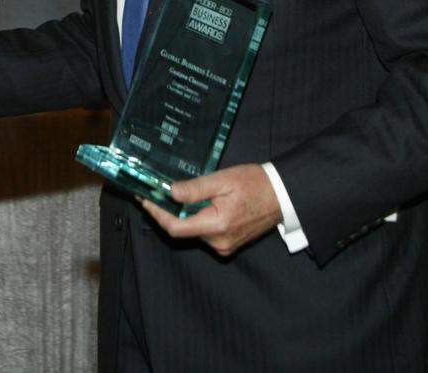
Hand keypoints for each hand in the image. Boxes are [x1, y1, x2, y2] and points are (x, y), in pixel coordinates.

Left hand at [138, 164, 281, 256]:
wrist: (282, 196)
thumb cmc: (255, 184)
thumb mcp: (223, 180)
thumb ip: (195, 189)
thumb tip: (170, 193)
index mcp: (217, 226)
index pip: (175, 227)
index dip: (157, 214)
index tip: (144, 200)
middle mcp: (219, 242)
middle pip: (182, 230)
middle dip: (167, 212)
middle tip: (156, 192)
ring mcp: (224, 246)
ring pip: (193, 231)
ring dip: (182, 215)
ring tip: (177, 194)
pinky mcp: (228, 244)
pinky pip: (204, 233)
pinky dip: (195, 219)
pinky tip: (195, 204)